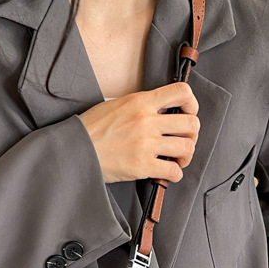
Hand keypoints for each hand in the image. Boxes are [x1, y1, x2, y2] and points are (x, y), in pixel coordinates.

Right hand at [77, 82, 199, 183]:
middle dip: (193, 135)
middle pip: (191, 123)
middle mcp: (147, 121)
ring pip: (186, 147)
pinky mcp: (142, 166)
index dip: (192, 103)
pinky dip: (175, 174)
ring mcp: (146, 144)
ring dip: (186, 156)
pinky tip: (167, 174)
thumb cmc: (90, 129)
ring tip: (178, 160)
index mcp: (141, 102)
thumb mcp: (115, 104)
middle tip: (185, 142)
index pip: (182, 92)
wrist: (75, 149)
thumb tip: (155, 108)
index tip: (188, 113)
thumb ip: (138, 104)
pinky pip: (172, 171)